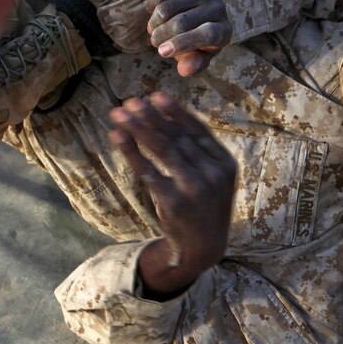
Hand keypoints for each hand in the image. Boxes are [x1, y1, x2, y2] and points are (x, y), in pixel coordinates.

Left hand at [108, 92, 236, 297]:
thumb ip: (200, 152)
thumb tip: (170, 118)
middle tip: (130, 101)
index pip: (197, 130)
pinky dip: (131, 151)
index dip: (176, 112)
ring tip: (120, 113)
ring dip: (138, 127)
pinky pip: (148, 170)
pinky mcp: (173, 201)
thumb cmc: (204, 206)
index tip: (156, 96)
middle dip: (151, 116)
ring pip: (162, 149)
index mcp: (225, 164)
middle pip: (177, 137)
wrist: (203, 247)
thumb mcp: (215, 179)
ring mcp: (193, 188)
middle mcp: (212, 173)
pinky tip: (117, 136)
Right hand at [145, 0, 231, 76]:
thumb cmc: (200, 37)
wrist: (204, 5)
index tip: (163, 52)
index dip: (183, 43)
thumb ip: (194, 64)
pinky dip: (150, 7)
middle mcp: (216, 7)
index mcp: (223, 30)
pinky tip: (153, 12)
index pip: (207, 34)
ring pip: (165, 9)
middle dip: (160, 36)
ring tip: (154, 29)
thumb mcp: (201, 54)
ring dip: (153, 23)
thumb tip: (184, 70)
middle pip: (180, 22)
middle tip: (155, 42)